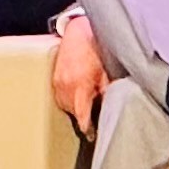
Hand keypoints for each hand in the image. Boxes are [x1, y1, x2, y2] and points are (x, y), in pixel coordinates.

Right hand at [49, 15, 109, 137]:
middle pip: (74, 112)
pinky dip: (69, 99)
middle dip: (83, 116)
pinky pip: (60, 97)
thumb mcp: (106, 71)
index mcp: (81, 85)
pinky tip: (78, 94)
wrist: (78, 32)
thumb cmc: (95, 49)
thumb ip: (108, 90)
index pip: (81, 115)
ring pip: (66, 106)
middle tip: (95, 116)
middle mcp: (66, 86)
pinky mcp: (54, 79)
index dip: (87, 128)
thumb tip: (114, 108)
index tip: (92, 135)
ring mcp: (58, 82)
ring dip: (76, 108)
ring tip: (86, 103)